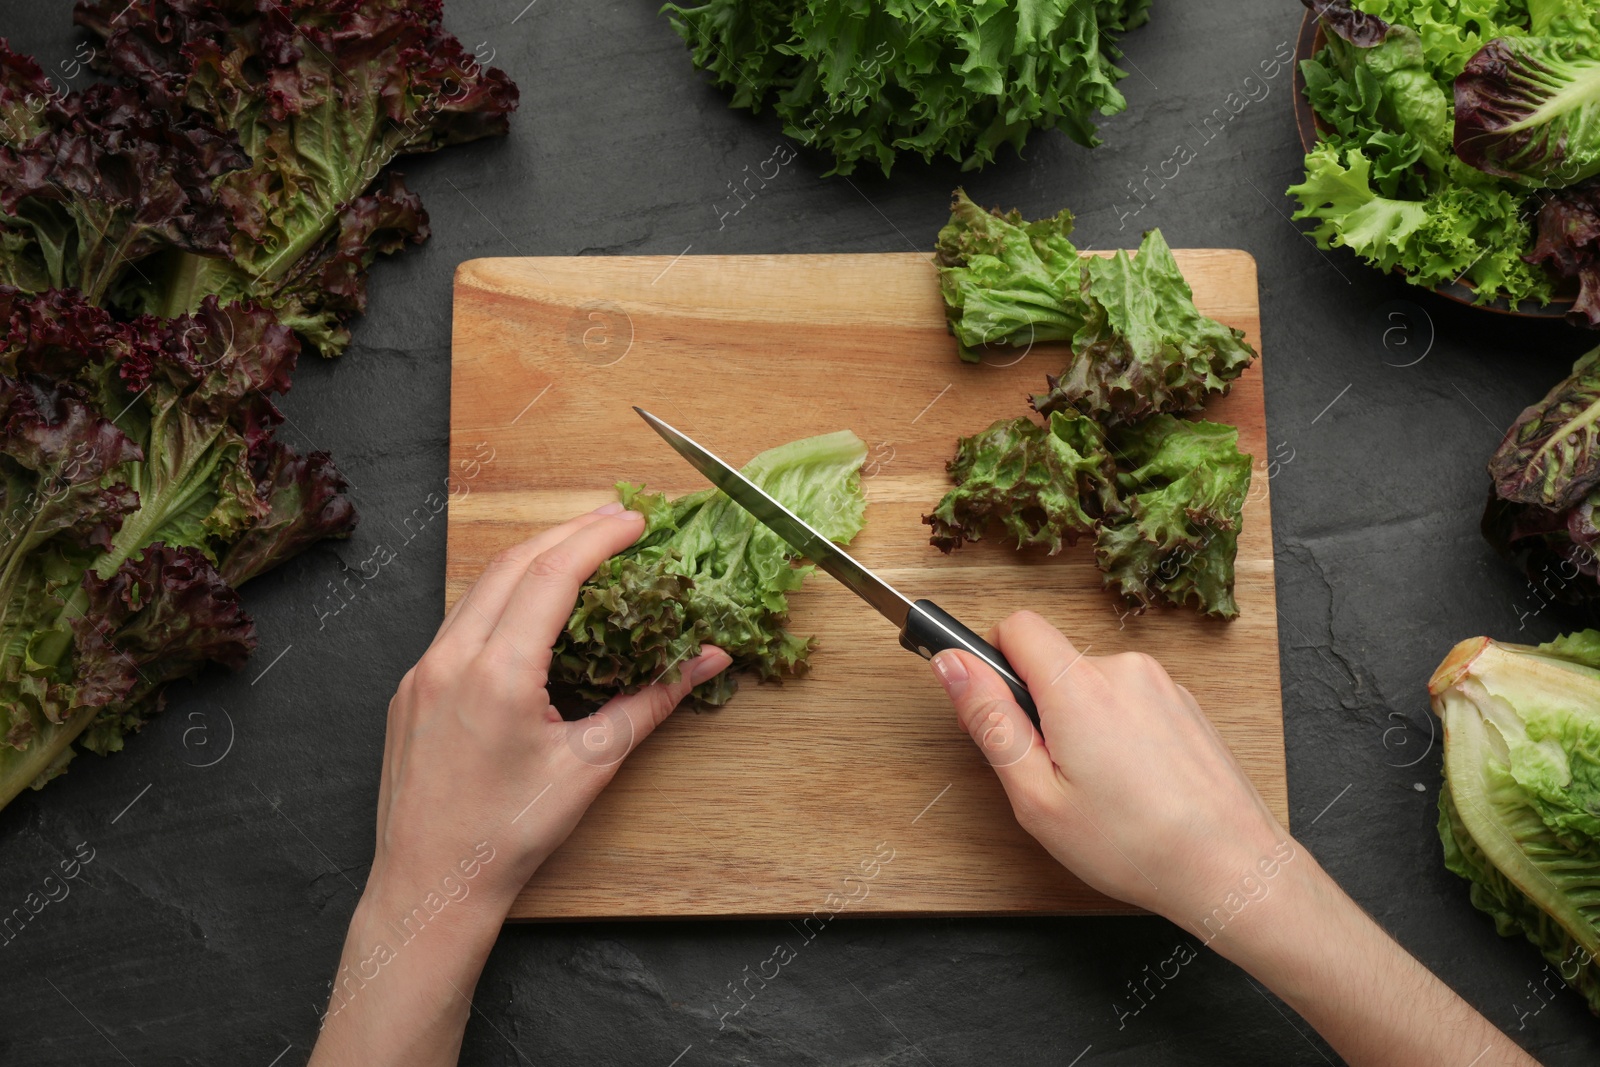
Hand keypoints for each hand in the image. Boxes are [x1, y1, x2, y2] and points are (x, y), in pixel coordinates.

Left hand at [310, 502, 728, 1065]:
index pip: (551, 576)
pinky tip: (531, 606)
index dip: (597, 539)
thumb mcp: (592, 764)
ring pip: (480, 588)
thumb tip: (706, 660)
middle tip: (617, 520)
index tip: (636, 522)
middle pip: (512, 566)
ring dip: (532, 561)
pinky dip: (502, 597)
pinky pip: (459, 621)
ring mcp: (422, 672)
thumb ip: (651, 701)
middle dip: (567, 534)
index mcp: (496, 674)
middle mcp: (450, 660)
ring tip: (580, 551)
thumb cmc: (509, 835)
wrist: (430, 885)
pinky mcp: (411, 689)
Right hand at [930, 611, 1537, 1066]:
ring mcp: (1162, 684)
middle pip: (1055, 661)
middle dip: (1041, 707)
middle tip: (1052, 775)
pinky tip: (1136, 786)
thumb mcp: (1035, 796)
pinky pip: (1131, 702)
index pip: (1017, 626)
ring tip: (1101, 789)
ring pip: (1094, 686)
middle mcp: (1122, 669)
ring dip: (1083, 724)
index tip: (997, 706)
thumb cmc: (1132, 844)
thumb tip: (951, 665)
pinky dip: (1121, 733)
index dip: (995, 660)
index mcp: (1077, 686)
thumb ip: (989, 721)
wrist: (1230, 867)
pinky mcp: (1186, 705)